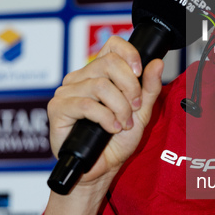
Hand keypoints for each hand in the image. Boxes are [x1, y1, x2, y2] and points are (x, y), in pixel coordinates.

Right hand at [47, 36, 163, 184]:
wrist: (102, 168)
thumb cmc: (117, 141)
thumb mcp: (141, 112)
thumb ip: (149, 88)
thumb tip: (157, 62)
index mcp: (98, 73)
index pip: (112, 46)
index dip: (129, 54)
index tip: (139, 73)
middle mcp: (80, 78)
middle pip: (109, 63)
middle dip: (130, 87)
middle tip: (134, 107)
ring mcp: (67, 91)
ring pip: (100, 85)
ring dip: (119, 108)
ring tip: (122, 124)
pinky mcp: (58, 107)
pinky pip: (86, 104)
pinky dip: (105, 118)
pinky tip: (111, 129)